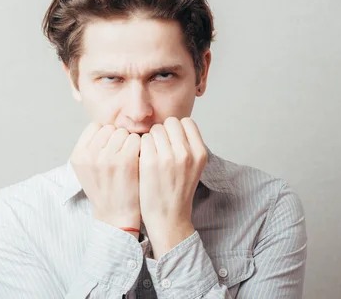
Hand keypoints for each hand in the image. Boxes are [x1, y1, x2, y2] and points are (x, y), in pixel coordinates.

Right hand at [70, 123, 141, 236]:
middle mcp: (90, 155)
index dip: (105, 135)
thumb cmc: (104, 190)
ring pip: (123, 132)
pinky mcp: (125, 160)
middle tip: (120, 155)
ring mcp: (107, 157)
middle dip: (117, 138)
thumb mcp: (86, 169)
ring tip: (128, 158)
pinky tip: (137, 160)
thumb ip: (90, 147)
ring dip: (129, 142)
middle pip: (110, 128)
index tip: (110, 147)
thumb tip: (105, 126)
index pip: (95, 126)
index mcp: (78, 155)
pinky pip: (135, 140)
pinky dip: (139, 147)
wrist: (115, 215)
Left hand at [139, 117, 207, 257]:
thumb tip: (174, 124)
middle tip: (159, 149)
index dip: (176, 129)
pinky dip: (140, 148)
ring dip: (150, 139)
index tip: (171, 142)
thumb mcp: (193, 167)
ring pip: (154, 130)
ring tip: (151, 156)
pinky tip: (142, 161)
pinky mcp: (150, 162)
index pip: (186, 122)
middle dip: (163, 132)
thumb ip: (188, 146)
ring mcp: (168, 157)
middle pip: (169, 123)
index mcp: (200, 153)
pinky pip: (142, 140)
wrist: (168, 218)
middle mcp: (187, 153)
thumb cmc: (178, 191)